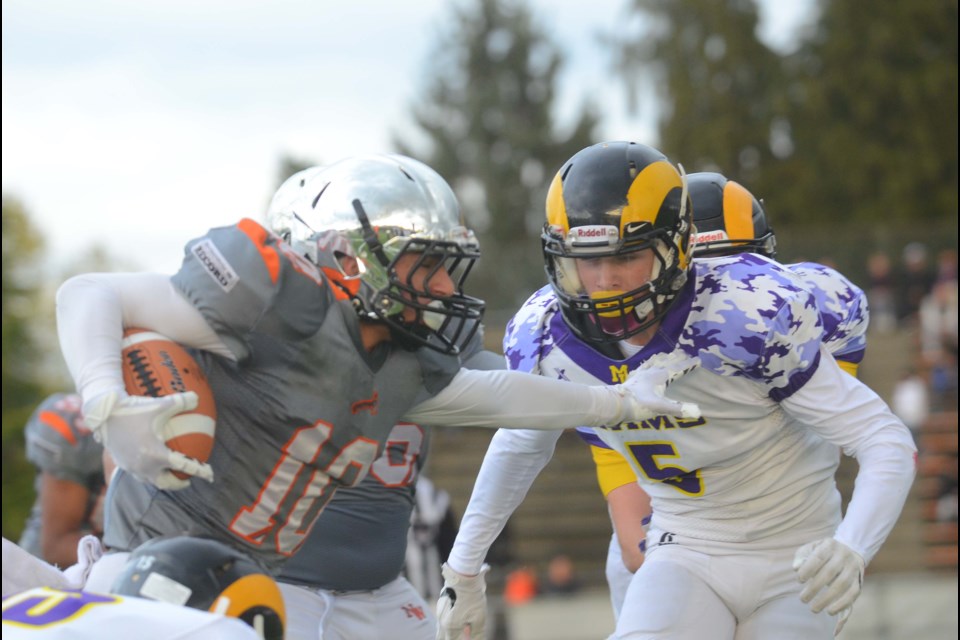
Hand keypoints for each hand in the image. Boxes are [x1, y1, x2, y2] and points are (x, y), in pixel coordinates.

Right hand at [84, 390, 213, 489]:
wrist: (102, 413)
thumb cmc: (134, 409)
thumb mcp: (160, 404)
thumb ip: (181, 402)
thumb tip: (198, 398)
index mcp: (156, 454)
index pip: (184, 467)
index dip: (200, 471)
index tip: (210, 475)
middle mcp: (144, 465)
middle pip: (166, 483)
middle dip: (178, 484)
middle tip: (187, 479)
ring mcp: (131, 467)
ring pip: (151, 480)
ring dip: (162, 480)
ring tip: (170, 474)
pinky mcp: (121, 464)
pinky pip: (138, 474)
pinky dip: (149, 473)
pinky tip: (151, 465)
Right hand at [436, 563, 488, 639]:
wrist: (463, 575)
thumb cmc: (472, 598)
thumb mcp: (478, 618)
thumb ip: (477, 634)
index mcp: (450, 626)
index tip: (466, 638)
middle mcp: (441, 620)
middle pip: (442, 636)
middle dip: (449, 639)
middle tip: (457, 637)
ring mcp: (440, 609)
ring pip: (441, 626)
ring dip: (449, 630)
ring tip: (459, 629)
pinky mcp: (441, 601)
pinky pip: (443, 615)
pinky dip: (448, 620)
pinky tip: (458, 616)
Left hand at [611, 352, 700, 422]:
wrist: (616, 403)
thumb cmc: (638, 405)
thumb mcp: (660, 408)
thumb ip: (678, 408)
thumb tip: (698, 411)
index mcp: (660, 376)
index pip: (677, 368)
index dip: (688, 364)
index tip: (698, 359)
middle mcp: (651, 371)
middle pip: (667, 361)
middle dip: (677, 357)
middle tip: (685, 353)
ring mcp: (641, 373)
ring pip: (655, 361)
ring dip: (663, 358)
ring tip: (667, 354)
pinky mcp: (633, 377)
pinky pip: (644, 367)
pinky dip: (649, 363)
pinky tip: (647, 364)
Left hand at [793, 537, 864, 633]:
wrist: (850, 551)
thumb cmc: (824, 552)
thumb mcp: (811, 548)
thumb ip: (802, 556)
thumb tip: (796, 568)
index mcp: (829, 545)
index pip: (818, 557)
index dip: (808, 569)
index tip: (800, 580)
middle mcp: (843, 555)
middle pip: (829, 572)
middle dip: (814, 588)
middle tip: (803, 599)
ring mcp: (853, 568)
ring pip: (842, 585)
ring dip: (827, 599)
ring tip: (814, 608)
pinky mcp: (859, 581)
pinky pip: (853, 594)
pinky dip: (841, 604)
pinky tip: (830, 611)